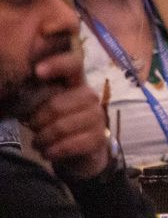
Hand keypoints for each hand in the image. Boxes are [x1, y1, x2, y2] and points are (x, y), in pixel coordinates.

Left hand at [22, 46, 111, 180]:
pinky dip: (53, 151)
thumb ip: (38, 97)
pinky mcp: (99, 138)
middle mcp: (90, 97)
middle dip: (37, 121)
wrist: (80, 152)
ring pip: (61, 127)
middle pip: (57, 105)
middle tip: (31, 128)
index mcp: (76, 84)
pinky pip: (70, 145)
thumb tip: (17, 90)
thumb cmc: (58, 124)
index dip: (57, 65)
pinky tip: (48, 152)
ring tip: (38, 143)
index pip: (73, 65)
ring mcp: (97, 117)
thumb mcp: (46, 107)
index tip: (37, 72)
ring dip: (43, 139)